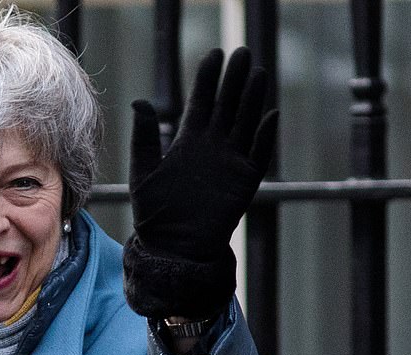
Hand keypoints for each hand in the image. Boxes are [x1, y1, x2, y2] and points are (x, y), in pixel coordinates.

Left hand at [123, 47, 277, 319]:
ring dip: (252, 99)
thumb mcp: (144, 171)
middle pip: (227, 106)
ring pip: (245, 123)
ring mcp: (230, 163)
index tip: (213, 54)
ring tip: (258, 73)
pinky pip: (259, 155)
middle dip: (234, 80)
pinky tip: (270, 115)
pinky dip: (265, 137)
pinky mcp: (244, 181)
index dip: (208, 80)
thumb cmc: (154, 214)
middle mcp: (212, 148)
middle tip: (242, 52)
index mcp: (188, 142)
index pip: (201, 103)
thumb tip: (139, 101)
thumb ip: (144, 138)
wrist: (173, 247)